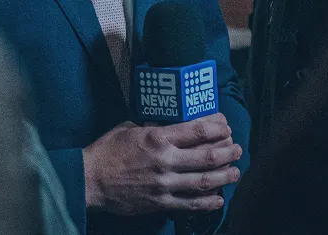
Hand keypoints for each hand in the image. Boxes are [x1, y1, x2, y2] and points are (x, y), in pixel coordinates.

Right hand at [82, 113, 242, 215]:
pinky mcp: (160, 203)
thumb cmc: (108, 150)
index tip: (226, 125)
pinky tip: (218, 198)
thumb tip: (174, 124)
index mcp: (158, 138)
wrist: (90, 180)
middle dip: (227, 151)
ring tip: (235, 172)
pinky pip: (190, 204)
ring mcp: (164, 184)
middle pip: (207, 156)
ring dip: (224, 176)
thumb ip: (155, 126)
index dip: (217, 127)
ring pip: (203, 181)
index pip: (197, 130)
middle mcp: (165, 160)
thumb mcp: (131, 127)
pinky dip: (207, 202)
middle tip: (237, 148)